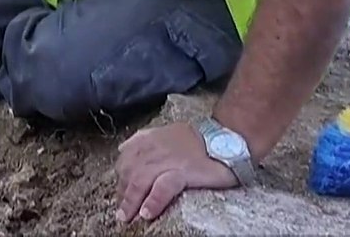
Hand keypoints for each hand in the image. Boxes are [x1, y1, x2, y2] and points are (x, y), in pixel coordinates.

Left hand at [114, 121, 239, 222]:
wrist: (229, 139)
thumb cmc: (200, 140)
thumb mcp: (167, 133)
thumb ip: (146, 140)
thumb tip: (125, 148)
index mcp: (150, 139)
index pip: (126, 159)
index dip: (121, 177)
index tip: (120, 192)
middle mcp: (155, 148)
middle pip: (129, 172)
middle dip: (123, 192)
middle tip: (121, 211)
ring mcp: (169, 159)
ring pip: (140, 180)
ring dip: (131, 200)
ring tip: (127, 216)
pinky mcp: (185, 171)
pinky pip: (163, 187)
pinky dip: (153, 201)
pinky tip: (147, 213)